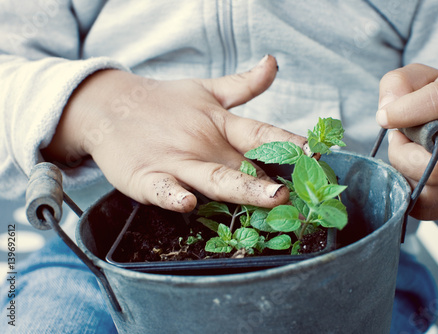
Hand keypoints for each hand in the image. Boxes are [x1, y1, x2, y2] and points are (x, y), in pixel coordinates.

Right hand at [42, 55, 306, 211]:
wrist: (108, 106)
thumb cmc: (164, 103)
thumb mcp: (207, 90)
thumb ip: (244, 84)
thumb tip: (273, 62)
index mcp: (219, 124)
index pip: (261, 133)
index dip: (290, 141)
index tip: (318, 152)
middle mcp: (203, 144)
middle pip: (243, 162)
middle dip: (273, 175)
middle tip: (301, 187)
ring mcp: (175, 160)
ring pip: (213, 177)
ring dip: (241, 186)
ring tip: (269, 195)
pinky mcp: (147, 176)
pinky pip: (162, 189)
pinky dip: (173, 195)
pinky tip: (186, 201)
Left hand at [376, 63, 437, 219]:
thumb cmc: (430, 104)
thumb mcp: (416, 82)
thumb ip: (398, 85)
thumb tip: (386, 110)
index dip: (404, 111)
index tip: (383, 117)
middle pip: (437, 166)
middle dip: (402, 155)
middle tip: (398, 140)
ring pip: (430, 192)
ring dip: (404, 175)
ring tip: (406, 156)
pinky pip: (426, 209)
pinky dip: (409, 193)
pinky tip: (409, 174)